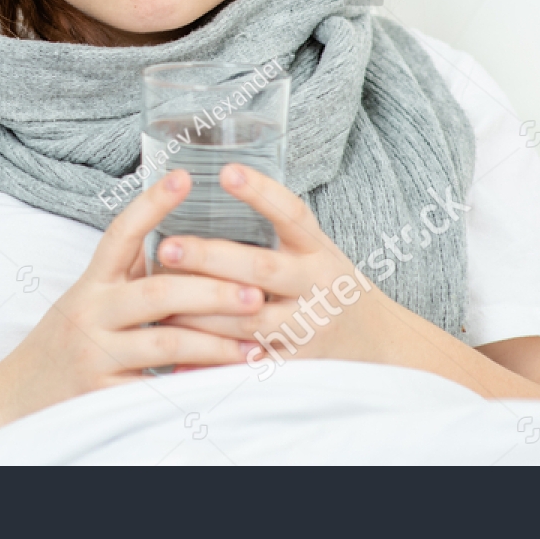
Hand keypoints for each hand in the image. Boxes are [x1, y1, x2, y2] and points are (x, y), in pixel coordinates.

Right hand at [0, 169, 267, 420]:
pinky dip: (193, 385)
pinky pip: (157, 389)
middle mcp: (89, 313)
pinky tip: (224, 383)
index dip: (152, 204)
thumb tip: (185, 245)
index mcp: (90, 284)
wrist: (18, 397)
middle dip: (211, 291)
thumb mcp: (88, 300)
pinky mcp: (101, 396)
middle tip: (254, 292)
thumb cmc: (67, 342)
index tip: (186, 177)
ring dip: (215, 343)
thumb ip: (128, 277)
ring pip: (165, 342)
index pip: (120, 234)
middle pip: (157, 292)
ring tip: (253, 342)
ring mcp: (94, 355)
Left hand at [153, 164, 408, 371]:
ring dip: (200, 308)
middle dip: (211, 257)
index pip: (292, 214)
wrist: (379, 344)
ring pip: (248, 320)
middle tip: (168, 246)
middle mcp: (318, 287)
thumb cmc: (331, 286)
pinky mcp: (296, 366)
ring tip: (160, 293)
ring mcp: (309, 329)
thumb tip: (223, 174)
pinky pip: (248, 361)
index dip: (260, 192)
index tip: (226, 171)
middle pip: (262, 268)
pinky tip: (178, 345)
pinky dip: (212, 355)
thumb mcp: (317, 250)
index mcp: (320, 251)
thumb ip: (279, 222)